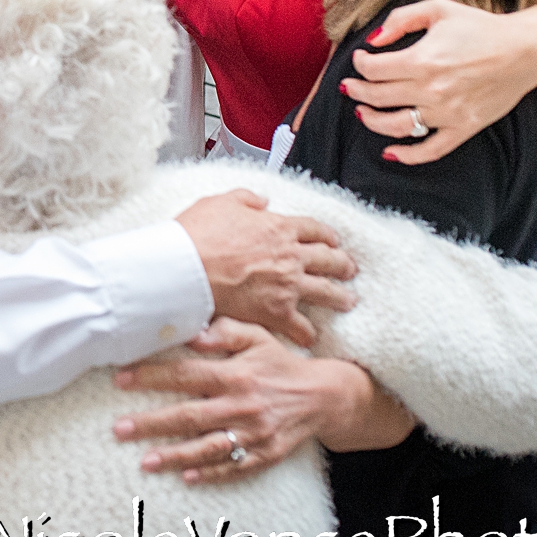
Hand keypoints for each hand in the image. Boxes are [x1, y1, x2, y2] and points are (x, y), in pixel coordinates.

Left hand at [112, 318, 413, 483]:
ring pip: (208, 447)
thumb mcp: (258, 337)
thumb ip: (226, 331)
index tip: (121, 379)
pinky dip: (211, 473)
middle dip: (152, 423)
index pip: (186, 375)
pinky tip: (186, 477)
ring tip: (145, 462)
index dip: (152, 377)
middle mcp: (242, 405)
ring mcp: (254, 433)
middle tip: (119, 429)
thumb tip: (194, 331)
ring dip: (175, 456)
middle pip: (190, 415)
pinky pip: (235, 466)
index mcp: (235, 374)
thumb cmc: (280, 363)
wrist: (324, 396)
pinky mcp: (265, 455)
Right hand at [174, 189, 356, 346]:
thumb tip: (262, 200)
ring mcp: (287, 285)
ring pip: (326, 292)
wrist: (187, 269)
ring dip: (340, 297)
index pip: (314, 229)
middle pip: (328, 259)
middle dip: (342, 264)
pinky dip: (307, 333)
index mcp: (279, 228)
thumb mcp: (221, 202)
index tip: (333, 240)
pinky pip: (301, 326)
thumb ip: (246, 199)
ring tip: (347, 301)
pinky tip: (311, 337)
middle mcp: (290, 256)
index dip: (327, 234)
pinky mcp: (276, 312)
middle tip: (349, 269)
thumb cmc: (198, 235)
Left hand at [343, 0, 536, 164]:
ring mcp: (447, 113)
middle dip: (357, 91)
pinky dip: (407, 155)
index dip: (360, 64)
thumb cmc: (482, 27)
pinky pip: (430, 150)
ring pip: (395, 126)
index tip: (360, 60)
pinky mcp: (463, 127)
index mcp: (422, 60)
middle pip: (377, 97)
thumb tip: (373, 41)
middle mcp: (431, 90)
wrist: (525, 50)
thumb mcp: (437, 9)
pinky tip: (389, 151)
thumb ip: (400, 20)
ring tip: (361, 112)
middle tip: (350, 87)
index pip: (373, 69)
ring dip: (371, 121)